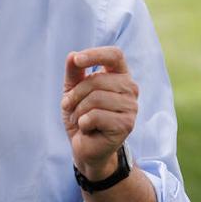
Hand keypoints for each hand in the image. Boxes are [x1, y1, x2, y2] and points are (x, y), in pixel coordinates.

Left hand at [61, 46, 138, 181]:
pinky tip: (88, 129)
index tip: (77, 60)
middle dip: (76, 93)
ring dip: (78, 110)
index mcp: (120, 76)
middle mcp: (130, 89)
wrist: (85, 147)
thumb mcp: (72, 91)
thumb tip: (72, 55)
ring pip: (96, 98)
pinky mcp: (126, 124)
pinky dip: (83, 123)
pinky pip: (96, 116)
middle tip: (69, 106)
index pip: (115, 55)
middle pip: (98, 79)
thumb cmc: (81, 115)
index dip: (95, 54)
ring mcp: (131, 107)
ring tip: (80, 119)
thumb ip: (74, 73)